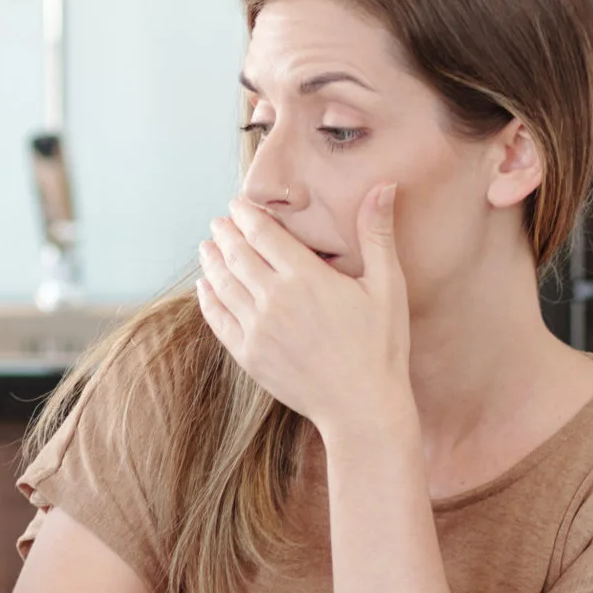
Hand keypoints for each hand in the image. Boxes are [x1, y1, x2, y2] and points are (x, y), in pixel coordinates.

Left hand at [194, 187, 409, 435]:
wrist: (362, 407)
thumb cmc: (381, 346)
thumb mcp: (388, 286)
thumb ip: (377, 233)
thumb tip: (384, 185)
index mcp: (306, 277)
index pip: (263, 233)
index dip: (246, 215)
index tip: (238, 205)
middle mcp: (274, 299)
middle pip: (237, 254)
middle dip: (225, 234)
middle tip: (219, 222)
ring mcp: (256, 328)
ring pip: (222, 284)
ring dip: (211, 261)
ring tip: (207, 247)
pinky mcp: (247, 355)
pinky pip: (218, 319)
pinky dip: (207, 298)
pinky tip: (205, 287)